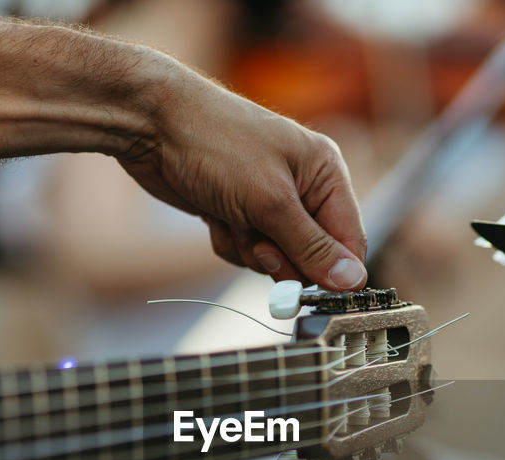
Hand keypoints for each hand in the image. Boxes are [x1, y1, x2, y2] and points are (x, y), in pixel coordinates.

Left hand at [118, 61, 367, 291]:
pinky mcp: (239, 211)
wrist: (150, 124)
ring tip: (232, 217)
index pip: (350, 241)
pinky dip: (230, 241)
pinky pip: (247, 251)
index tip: (309, 291)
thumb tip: (353, 280)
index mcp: (325, 174)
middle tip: (259, 241)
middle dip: (281, 257)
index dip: (333, 272)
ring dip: (251, 249)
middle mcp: (303, 188)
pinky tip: (214, 216)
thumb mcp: (270, 201)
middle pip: (312, 256)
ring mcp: (269, 201)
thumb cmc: (215, 145)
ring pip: (275, 259)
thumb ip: (312, 246)